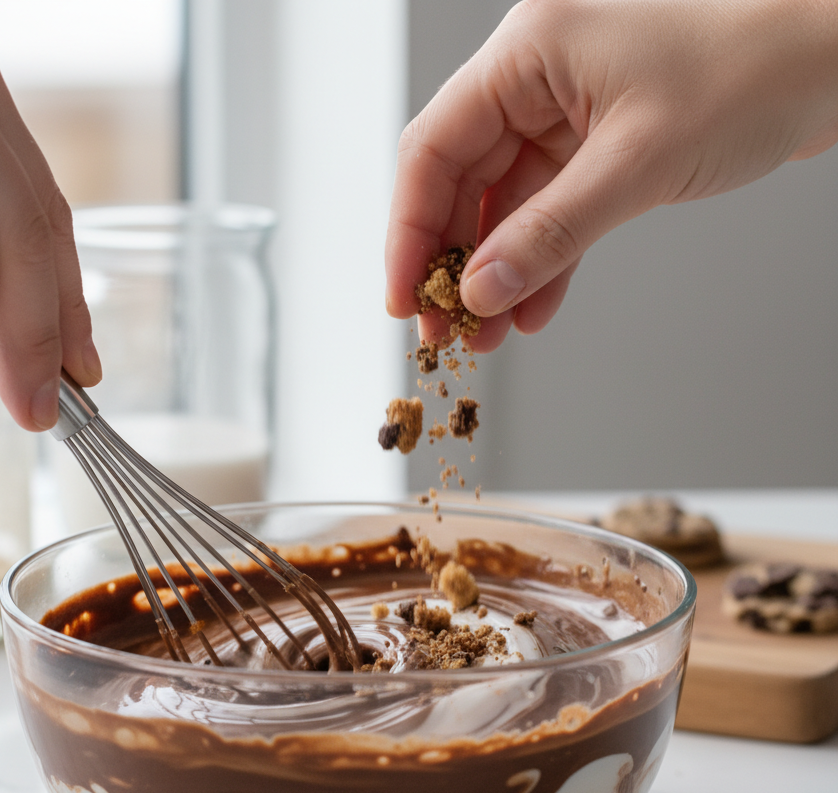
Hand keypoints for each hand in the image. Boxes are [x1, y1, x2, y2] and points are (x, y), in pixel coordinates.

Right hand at [385, 0, 837, 350]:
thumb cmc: (756, 67)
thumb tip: (481, 294)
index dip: (409, 232)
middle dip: (451, 263)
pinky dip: (541, 260)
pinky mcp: (599, 142)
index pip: (434, 148)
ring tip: (485, 336)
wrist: (836, 57)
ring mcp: (566, 110)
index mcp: (527, 50)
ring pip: (503, 203)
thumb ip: (550, 233)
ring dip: (495, 272)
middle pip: (460, 180)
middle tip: (444, 332)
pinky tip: (532, 310)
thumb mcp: (638, 162)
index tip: (404, 300)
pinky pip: (550, 210)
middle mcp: (536, 75)